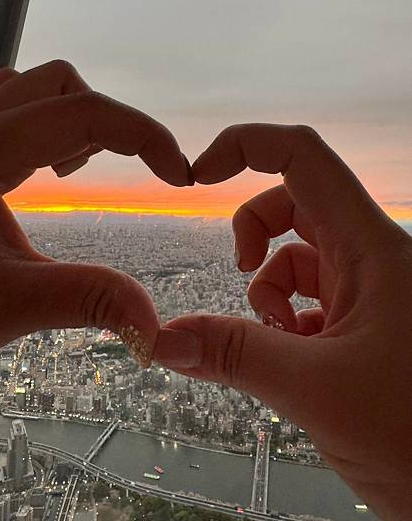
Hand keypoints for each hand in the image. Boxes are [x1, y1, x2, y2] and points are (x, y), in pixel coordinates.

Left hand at [0, 60, 191, 367]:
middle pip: (62, 86)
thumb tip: (153, 327)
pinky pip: (8, 108)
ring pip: (32, 89)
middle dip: (113, 125)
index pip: (85, 114)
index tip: (179, 176)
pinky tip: (46, 171)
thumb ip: (88, 301)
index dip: (146, 137)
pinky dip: (45, 126)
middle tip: (137, 173)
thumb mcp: (9, 304)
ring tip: (83, 172)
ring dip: (75, 120)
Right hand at [154, 124, 411, 519]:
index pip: (304, 158)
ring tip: (281, 343)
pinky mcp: (361, 320)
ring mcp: (368, 289)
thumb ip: (235, 356)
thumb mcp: (317, 389)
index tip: (199, 173)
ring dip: (270, 293)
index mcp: (373, 249)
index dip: (246, 147)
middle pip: (293, 203)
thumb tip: (165, 338)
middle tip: (240, 271)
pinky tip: (297, 361)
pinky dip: (285, 321)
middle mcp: (373, 258)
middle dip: (253, 234)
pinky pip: (307, 298)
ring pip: (297, 258)